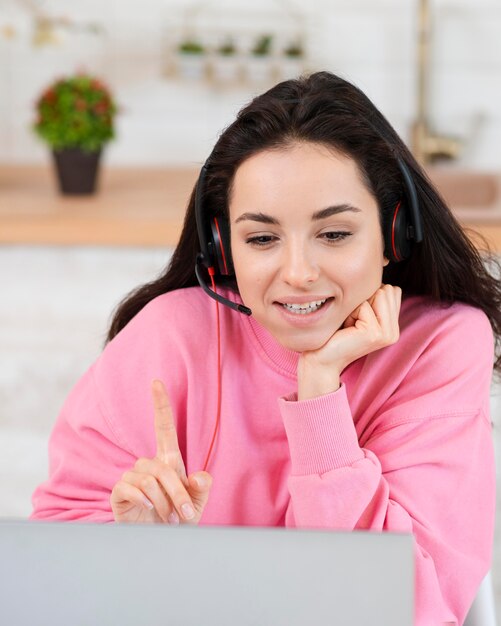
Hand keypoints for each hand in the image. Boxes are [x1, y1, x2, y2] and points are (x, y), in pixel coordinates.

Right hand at [110, 379, 211, 523]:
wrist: (159, 545)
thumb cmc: (178, 521)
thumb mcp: (195, 505)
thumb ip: (200, 491)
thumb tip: (203, 476)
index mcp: (169, 461)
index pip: (163, 427)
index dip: (160, 405)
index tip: (157, 382)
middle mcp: (149, 465)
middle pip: (162, 467)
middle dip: (177, 492)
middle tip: (184, 516)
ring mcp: (132, 478)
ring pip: (148, 480)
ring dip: (162, 502)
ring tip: (168, 519)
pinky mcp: (119, 492)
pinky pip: (129, 487)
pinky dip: (142, 499)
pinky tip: (148, 510)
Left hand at [298, 285, 401, 399]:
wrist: (321, 359)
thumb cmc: (335, 333)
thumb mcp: (359, 313)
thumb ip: (374, 298)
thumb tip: (378, 270)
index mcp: (393, 326)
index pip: (392, 290)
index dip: (370, 296)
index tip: (357, 316)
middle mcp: (394, 331)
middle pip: (387, 290)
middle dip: (364, 299)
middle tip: (352, 321)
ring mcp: (387, 334)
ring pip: (378, 293)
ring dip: (357, 305)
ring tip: (350, 324)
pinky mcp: (374, 333)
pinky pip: (364, 305)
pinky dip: (350, 313)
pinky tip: (346, 329)